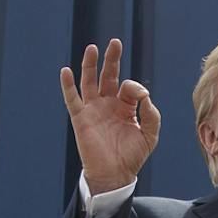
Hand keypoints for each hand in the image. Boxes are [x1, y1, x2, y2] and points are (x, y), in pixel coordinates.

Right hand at [60, 38, 159, 193]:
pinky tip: (65, 71)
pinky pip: (72, 98)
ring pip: (89, 81)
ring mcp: (93, 110)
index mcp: (125, 107)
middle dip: (112, 59)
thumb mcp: (149, 135)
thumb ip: (151, 114)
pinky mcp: (81, 118)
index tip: (142, 97)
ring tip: (92, 48)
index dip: (136, 88)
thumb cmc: (132, 156)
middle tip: (115, 43)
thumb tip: (145, 95)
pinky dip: (68, 85)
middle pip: (108, 76)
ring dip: (90, 65)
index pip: (129, 87)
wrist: (115, 175)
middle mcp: (108, 105)